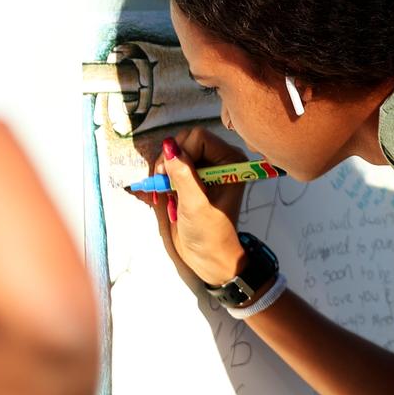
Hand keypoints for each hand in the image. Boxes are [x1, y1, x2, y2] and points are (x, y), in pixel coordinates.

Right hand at [151, 128, 247, 284]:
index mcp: (231, 161)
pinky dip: (163, 175)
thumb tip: (169, 147)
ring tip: (164, 190)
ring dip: (163, 169)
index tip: (172, 176)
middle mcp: (220, 160)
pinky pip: (172, 164)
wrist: (208, 257)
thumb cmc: (210, 235)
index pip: (199, 137)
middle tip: (164, 183)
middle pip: (185, 141)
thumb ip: (183, 175)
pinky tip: (163, 191)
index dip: (181, 152)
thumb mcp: (195, 206)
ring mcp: (205, 168)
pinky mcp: (192, 178)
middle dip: (170, 160)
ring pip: (176, 152)